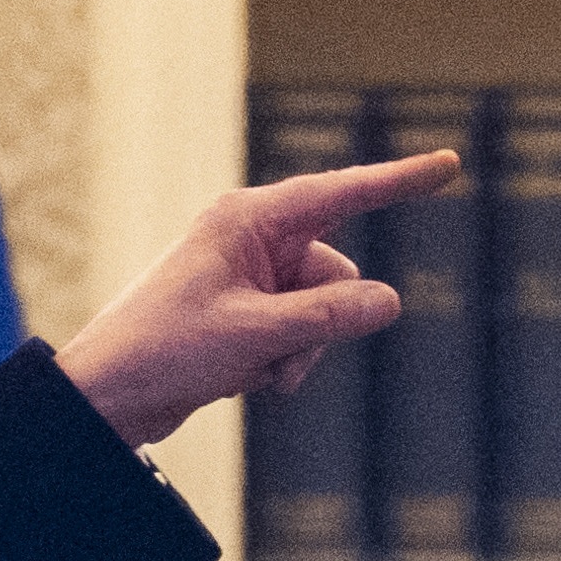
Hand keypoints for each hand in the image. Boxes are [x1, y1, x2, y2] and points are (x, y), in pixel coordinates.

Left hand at [54, 151, 459, 448]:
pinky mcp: (249, 314)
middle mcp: (254, 240)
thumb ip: (327, 316)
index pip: (341, 193)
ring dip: (301, 352)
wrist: (111, 396)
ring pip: (323, 312)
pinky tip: (244, 378)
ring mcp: (252, 278)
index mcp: (248, 219)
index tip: (449, 164)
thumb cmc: (165, 349)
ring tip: (255, 373)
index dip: (399, 180)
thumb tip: (389, 302)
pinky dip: (283, 361)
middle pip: (336, 273)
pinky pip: (299, 334)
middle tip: (280, 358)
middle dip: (323, 323)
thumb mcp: (256, 334)